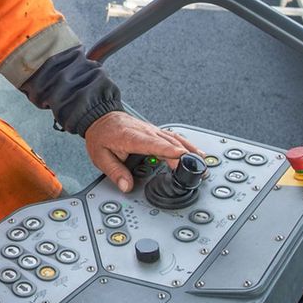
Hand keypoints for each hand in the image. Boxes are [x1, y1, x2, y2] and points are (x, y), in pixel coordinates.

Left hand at [83, 111, 199, 192]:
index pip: (154, 144)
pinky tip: (194, 151)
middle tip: (198, 169)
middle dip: (185, 155)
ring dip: (189, 149)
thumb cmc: (101, 135)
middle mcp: (146, 132)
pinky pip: (173, 137)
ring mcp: (152, 130)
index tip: (182, 156)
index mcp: (132, 137)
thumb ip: (115, 172)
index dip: (169, 150)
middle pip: (169, 143)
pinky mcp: (155, 131)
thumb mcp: (101, 156)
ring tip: (202, 161)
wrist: (100, 117)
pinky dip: (185, 144)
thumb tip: (126, 186)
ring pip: (174, 138)